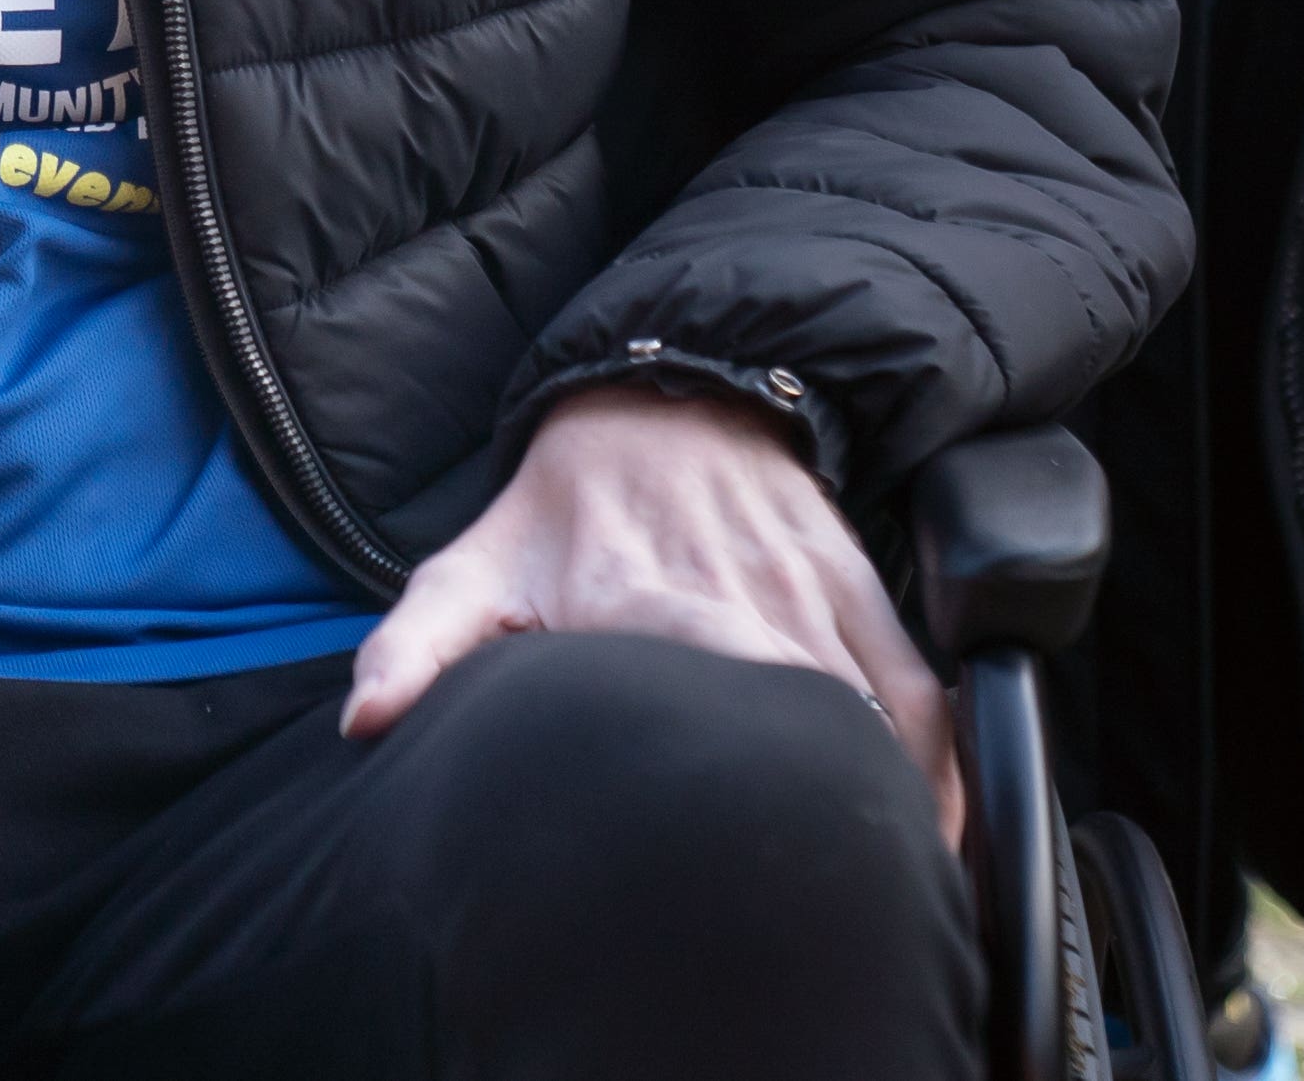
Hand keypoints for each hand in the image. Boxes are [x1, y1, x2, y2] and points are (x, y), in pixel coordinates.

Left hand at [345, 380, 960, 842]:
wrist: (658, 396)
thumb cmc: (557, 509)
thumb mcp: (468, 570)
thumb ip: (413, 648)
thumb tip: (366, 723)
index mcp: (632, 598)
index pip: (695, 677)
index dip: (726, 768)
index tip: (728, 855)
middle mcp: (730, 593)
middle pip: (798, 716)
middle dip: (814, 811)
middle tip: (817, 907)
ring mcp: (804, 590)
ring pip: (873, 715)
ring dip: (883, 807)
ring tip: (879, 894)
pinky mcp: (857, 587)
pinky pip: (919, 690)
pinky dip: (937, 766)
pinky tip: (934, 835)